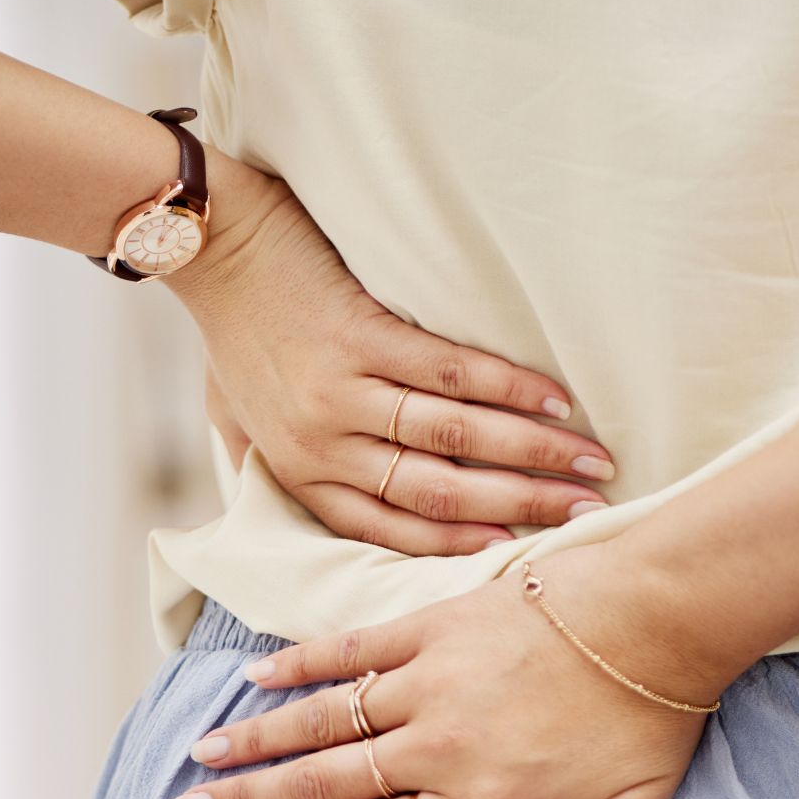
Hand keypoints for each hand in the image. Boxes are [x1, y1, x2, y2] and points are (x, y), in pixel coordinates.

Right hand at [166, 542, 727, 798]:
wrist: (660, 610)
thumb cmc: (651, 715)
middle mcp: (439, 743)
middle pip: (325, 782)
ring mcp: (430, 679)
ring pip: (323, 718)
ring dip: (257, 740)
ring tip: (202, 754)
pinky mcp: (433, 622)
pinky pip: (352, 648)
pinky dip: (301, 665)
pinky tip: (258, 679)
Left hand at [169, 149, 618, 554]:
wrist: (208, 245)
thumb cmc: (228, 331)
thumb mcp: (234, 421)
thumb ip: (276, 469)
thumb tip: (317, 509)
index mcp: (301, 472)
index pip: (393, 529)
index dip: (463, 545)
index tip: (522, 552)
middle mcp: (324, 443)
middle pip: (438, 491)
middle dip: (521, 505)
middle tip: (585, 510)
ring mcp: (344, 389)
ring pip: (454, 436)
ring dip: (532, 451)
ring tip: (590, 460)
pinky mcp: (361, 334)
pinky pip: (450, 371)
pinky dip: (510, 386)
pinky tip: (555, 399)